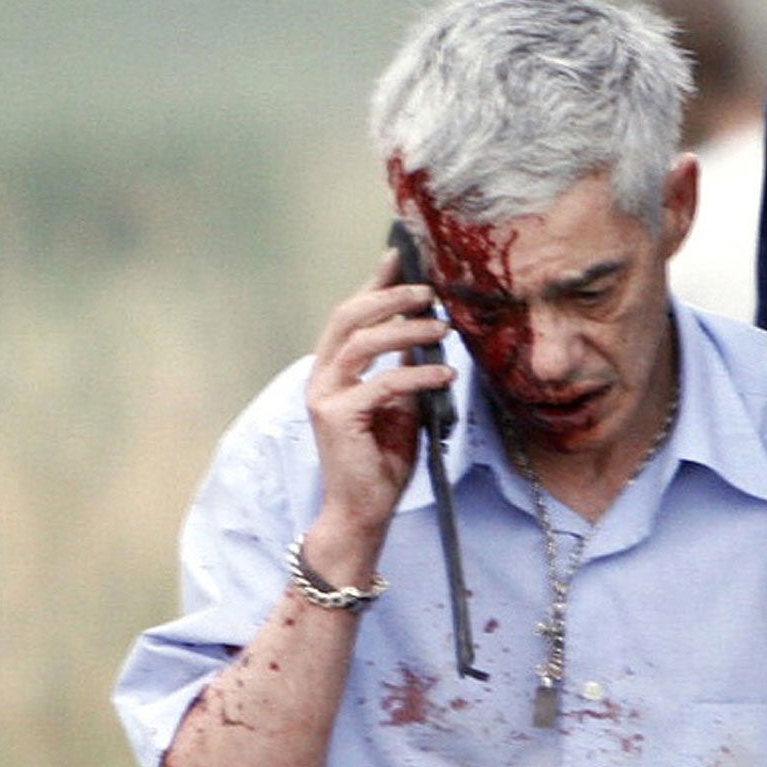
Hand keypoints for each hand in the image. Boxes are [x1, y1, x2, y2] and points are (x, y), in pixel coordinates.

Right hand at [303, 249, 454, 558]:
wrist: (364, 510)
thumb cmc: (383, 458)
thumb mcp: (400, 402)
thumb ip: (403, 367)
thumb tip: (426, 330)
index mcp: (333, 370)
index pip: (350, 315)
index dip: (373, 284)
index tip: (399, 257)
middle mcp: (322, 378)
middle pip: (348, 318)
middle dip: (389, 297)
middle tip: (428, 291)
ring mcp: (325, 397)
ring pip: (362, 344)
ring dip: (406, 330)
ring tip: (442, 327)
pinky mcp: (338, 419)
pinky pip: (382, 384)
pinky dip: (417, 374)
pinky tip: (444, 373)